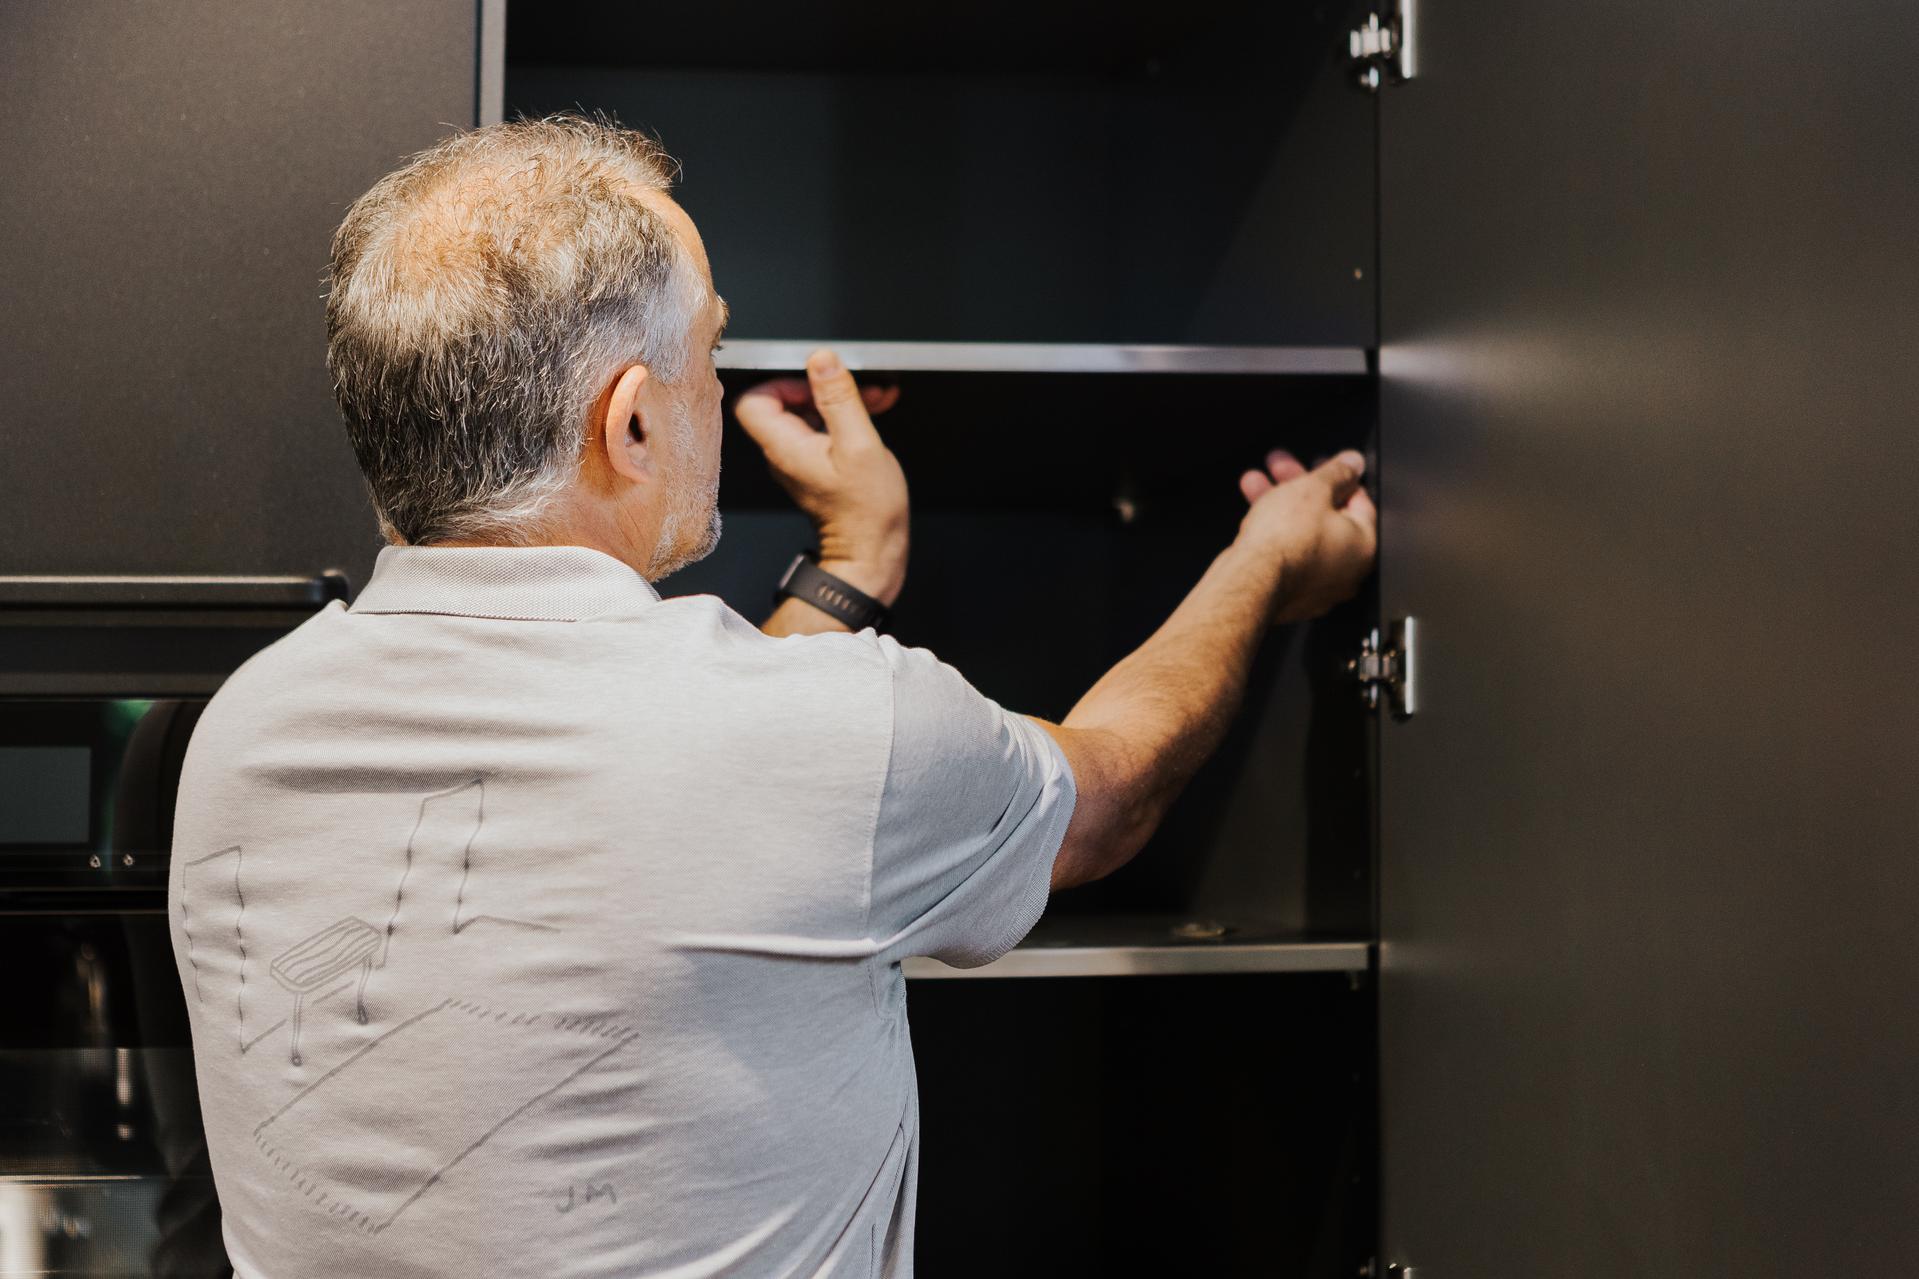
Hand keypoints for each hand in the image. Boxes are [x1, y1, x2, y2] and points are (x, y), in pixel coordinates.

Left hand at [734, 349, 907, 605]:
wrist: (873, 552)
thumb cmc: (866, 511)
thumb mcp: (859, 445)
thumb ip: (839, 399)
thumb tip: (822, 361)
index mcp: (784, 446)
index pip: (754, 399)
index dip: (783, 381)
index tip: (818, 381)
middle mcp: (784, 453)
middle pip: (783, 401)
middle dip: (822, 386)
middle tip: (856, 387)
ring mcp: (799, 459)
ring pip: (807, 412)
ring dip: (840, 399)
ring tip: (875, 398)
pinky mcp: (816, 464)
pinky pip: (822, 428)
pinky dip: (845, 416)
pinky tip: (873, 413)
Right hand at [1235, 449, 1377, 623]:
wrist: (1250, 581)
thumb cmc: (1285, 541)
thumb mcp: (1314, 489)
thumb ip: (1337, 472)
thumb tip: (1353, 463)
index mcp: (1363, 545)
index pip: (1359, 501)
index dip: (1338, 476)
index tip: (1320, 463)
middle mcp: (1346, 571)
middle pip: (1326, 517)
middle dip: (1299, 486)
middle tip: (1281, 467)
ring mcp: (1317, 587)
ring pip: (1301, 535)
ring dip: (1278, 505)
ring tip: (1254, 483)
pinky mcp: (1290, 595)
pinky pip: (1286, 556)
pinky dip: (1273, 534)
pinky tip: (1254, 518)